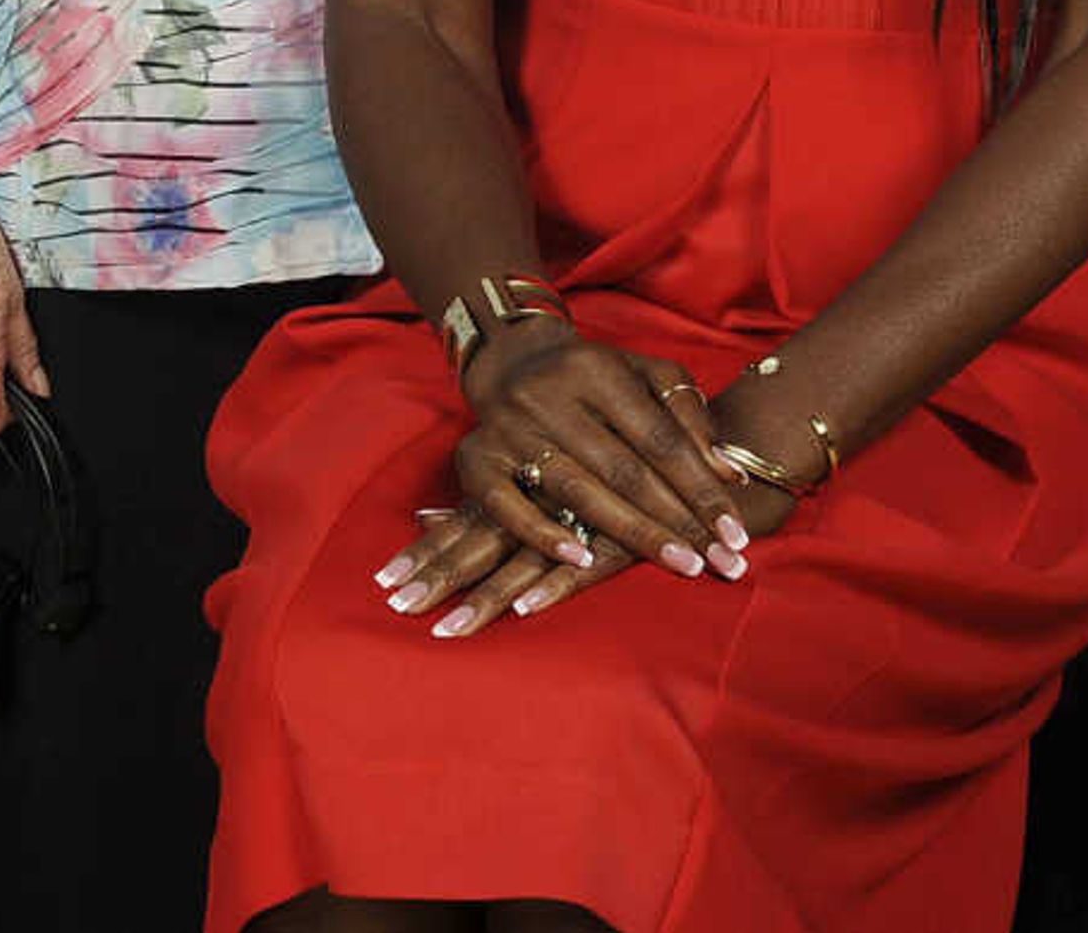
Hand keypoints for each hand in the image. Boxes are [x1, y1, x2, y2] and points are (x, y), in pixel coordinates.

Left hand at [374, 488, 752, 640]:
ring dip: (484, 598)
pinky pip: (581, 567)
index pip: (463, 525)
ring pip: (521, 561)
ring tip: (444, 631)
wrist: (704, 456)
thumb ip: (492, 497)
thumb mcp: (552, 477)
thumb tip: (423, 518)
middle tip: (395, 608)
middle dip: (437, 578)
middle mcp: (540, 499)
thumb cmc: (619, 459)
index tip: (384, 584)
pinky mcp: (618, 537)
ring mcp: (578, 518)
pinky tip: (524, 609)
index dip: (425, 553)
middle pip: (480, 545)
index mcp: (521, 489)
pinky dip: (552, 584)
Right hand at [444, 320, 749, 619]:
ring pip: (578, 490)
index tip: (736, 533)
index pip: (659, 438)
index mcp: (596, 369)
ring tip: (681, 564)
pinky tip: (583, 559)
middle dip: (678, 521)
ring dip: (633, 534)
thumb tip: (730, 475)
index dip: (701, 488)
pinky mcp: (476, 458)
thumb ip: (688, 415)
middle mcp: (549, 396)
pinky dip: (543, 535)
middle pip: (624, 469)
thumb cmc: (593, 377)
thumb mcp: (644, 374)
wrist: (510, 361)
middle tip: (722, 564)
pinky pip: (507, 505)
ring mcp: (509, 428)